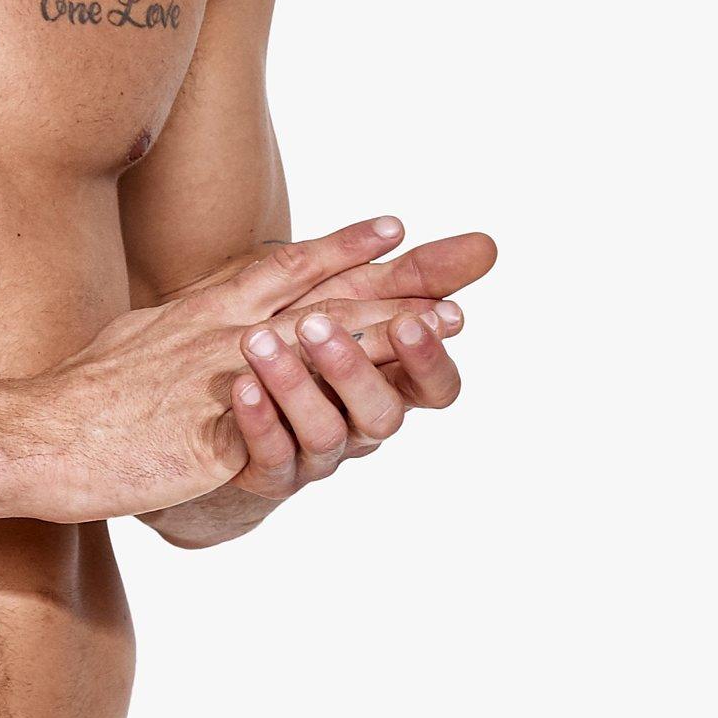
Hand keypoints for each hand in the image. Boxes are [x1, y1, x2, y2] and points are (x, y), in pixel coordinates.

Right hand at [22, 216, 448, 522]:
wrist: (38, 438)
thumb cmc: (85, 397)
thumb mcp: (140, 336)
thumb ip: (184, 321)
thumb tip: (214, 310)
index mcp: (203, 313)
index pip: (283, 268)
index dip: (344, 248)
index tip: (396, 228)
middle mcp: (219, 337)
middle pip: (322, 302)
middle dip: (396, 288)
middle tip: (462, 273)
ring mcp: (217, 386)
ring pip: (315, 352)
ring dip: (384, 338)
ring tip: (441, 325)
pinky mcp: (210, 440)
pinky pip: (277, 426)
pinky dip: (327, 410)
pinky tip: (372, 418)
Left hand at [227, 295, 465, 500]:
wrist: (231, 397)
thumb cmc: (305, 337)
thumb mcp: (353, 296)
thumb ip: (414, 276)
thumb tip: (486, 245)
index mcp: (393, 385)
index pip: (435, 388)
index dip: (427, 360)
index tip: (410, 320)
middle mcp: (362, 426)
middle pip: (382, 415)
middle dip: (353, 368)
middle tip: (316, 324)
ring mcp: (318, 455)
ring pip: (324, 434)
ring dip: (294, 385)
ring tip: (258, 340)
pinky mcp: (271, 473)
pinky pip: (270, 454)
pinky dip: (258, 419)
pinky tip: (241, 384)